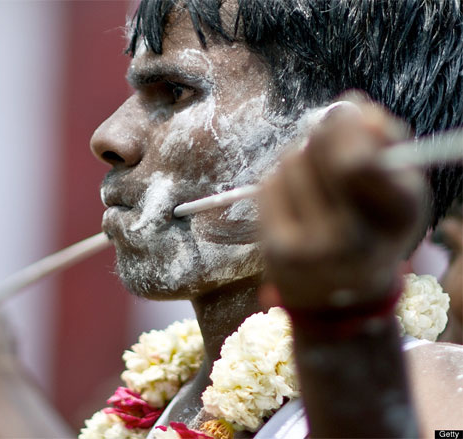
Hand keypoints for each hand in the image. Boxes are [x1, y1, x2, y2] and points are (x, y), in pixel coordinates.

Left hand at [258, 98, 427, 310]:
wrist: (340, 296)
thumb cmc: (372, 229)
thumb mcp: (398, 190)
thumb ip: (385, 142)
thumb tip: (353, 106)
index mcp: (398, 217)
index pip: (359, 161)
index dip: (347, 125)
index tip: (346, 114)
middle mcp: (353, 239)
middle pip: (319, 151)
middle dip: (322, 134)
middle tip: (325, 136)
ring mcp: (311, 249)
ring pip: (291, 162)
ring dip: (300, 158)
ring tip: (314, 182)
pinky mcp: (277, 251)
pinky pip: (269, 185)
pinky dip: (280, 180)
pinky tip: (294, 200)